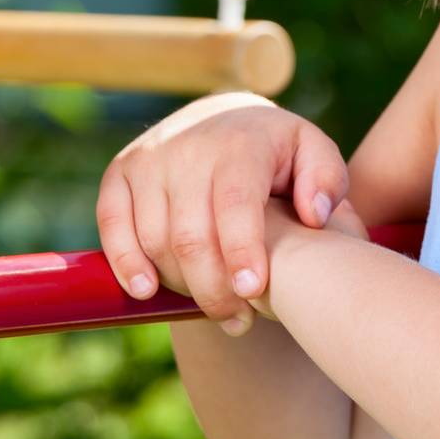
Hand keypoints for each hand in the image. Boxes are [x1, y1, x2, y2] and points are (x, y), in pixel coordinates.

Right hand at [96, 91, 349, 337]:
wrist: (223, 118)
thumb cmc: (276, 150)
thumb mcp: (313, 151)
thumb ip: (327, 178)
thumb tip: (315, 214)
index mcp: (241, 142)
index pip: (235, 203)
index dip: (242, 251)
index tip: (253, 291)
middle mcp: (190, 146)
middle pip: (192, 234)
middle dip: (214, 287)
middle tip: (240, 319)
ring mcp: (150, 158)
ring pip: (156, 238)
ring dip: (181, 284)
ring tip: (216, 309)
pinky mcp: (121, 172)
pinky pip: (112, 225)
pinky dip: (125, 262)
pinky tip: (147, 291)